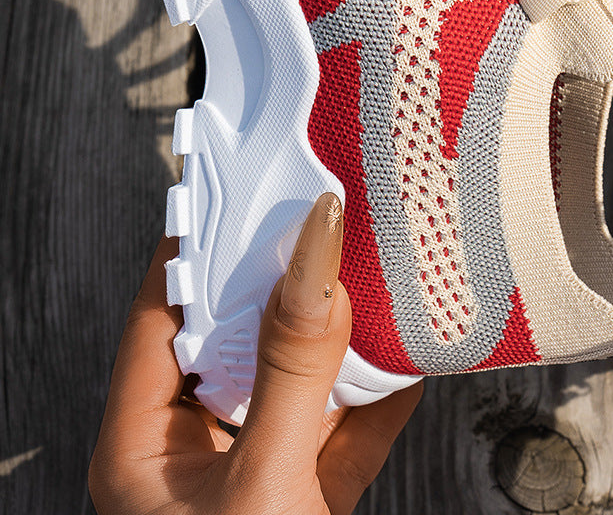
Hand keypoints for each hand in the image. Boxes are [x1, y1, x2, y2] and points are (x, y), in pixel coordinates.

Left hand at [89, 193, 421, 514]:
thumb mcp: (261, 479)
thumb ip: (291, 369)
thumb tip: (316, 257)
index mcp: (144, 448)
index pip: (162, 317)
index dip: (199, 246)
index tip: (244, 186)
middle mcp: (198, 452)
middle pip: (240, 338)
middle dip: (285, 279)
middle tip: (323, 215)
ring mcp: (259, 474)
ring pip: (301, 378)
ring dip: (344, 332)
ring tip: (377, 267)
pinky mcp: (314, 497)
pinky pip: (349, 425)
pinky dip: (383, 388)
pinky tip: (411, 348)